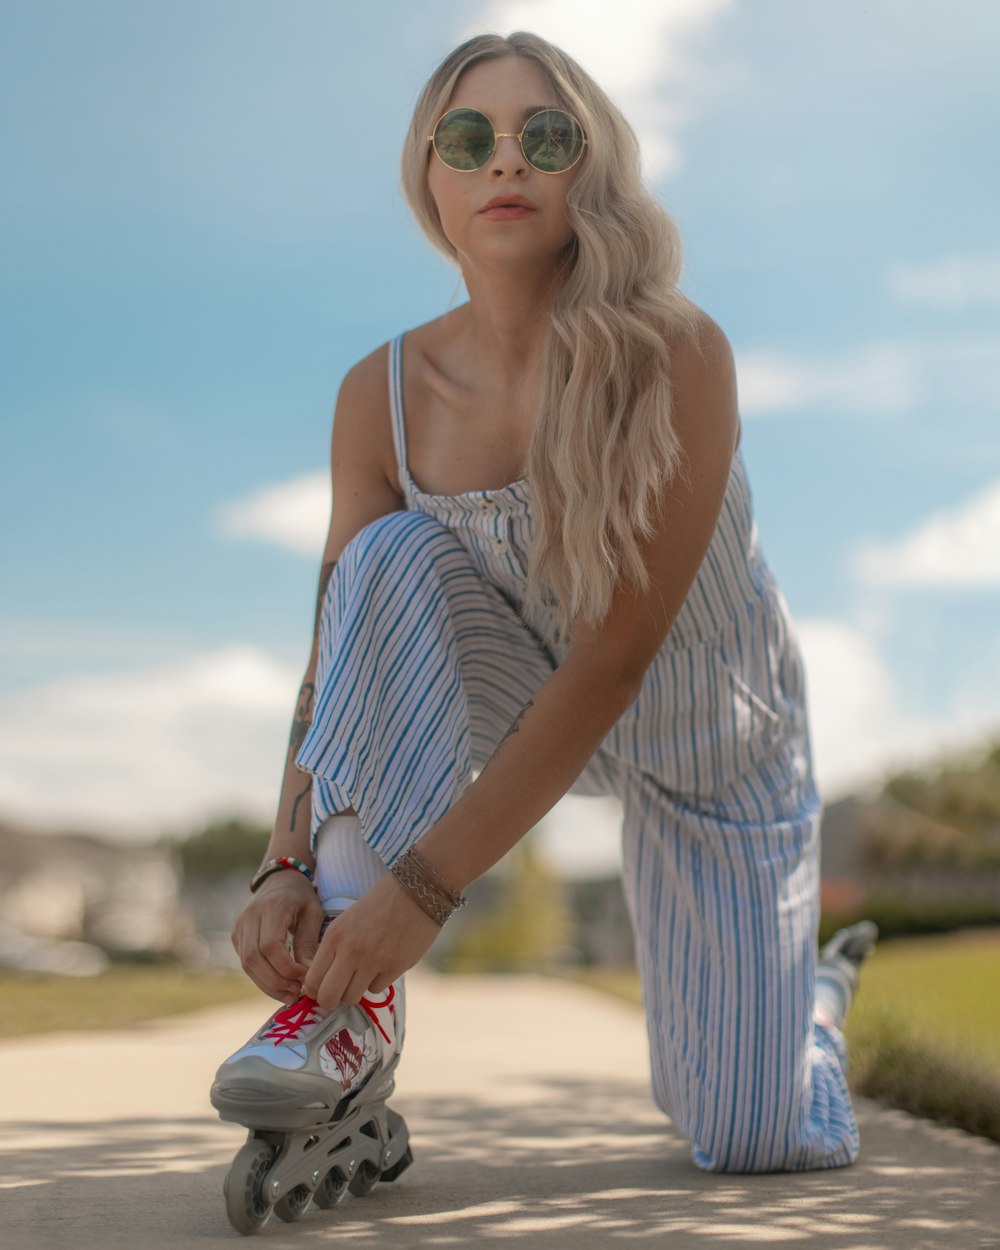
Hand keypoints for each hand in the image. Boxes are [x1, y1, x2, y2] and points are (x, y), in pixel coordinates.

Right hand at [231, 871, 323, 1002]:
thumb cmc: (301, 897)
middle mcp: (250, 916)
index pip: (270, 945)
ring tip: (289, 995)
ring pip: (246, 964)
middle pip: (253, 958)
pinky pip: (246, 962)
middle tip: (296, 994)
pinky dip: (261, 978)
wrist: (279, 880)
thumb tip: (310, 975)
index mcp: (271, 907)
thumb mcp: (313, 913)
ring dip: (267, 984)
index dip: (286, 967)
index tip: (305, 978)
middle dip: (275, 981)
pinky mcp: (236, 936)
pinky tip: (279, 986)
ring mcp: (239, 926)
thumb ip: (309, 943)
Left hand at [302, 871, 441, 1008]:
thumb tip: (324, 979)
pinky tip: (383, 964)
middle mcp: (350, 951)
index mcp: (334, 936)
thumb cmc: (378, 904)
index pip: (312, 980)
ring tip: (362, 975)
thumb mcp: (347, 921)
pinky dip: (377, 981)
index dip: (314, 990)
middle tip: (337, 994)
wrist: (415, 891)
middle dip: (330, 1001)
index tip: (322, 988)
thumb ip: (335, 948)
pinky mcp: (394, 967)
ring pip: (352, 998)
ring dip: (355, 990)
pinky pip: (376, 988)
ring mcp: (373, 961)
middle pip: (328, 997)